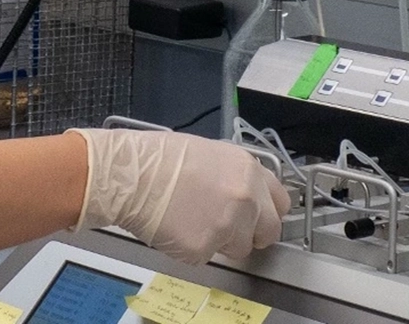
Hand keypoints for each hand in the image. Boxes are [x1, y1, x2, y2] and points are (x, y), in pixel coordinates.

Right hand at [69, 129, 289, 263]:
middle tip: (227, 228)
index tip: (257, 217)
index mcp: (248, 171)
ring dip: (220, 241)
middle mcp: (246, 199)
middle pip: (268, 232)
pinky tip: (175, 227)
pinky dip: (191, 247)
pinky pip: (206, 256)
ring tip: (191, 221)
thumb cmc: (156, 158)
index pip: (281, 202)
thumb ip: (235, 175)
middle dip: (250, 234)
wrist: (127, 175)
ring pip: (238, 248)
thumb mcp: (208, 153)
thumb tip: (243, 193)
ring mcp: (227, 227)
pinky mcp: (204, 249)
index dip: (266, 211)